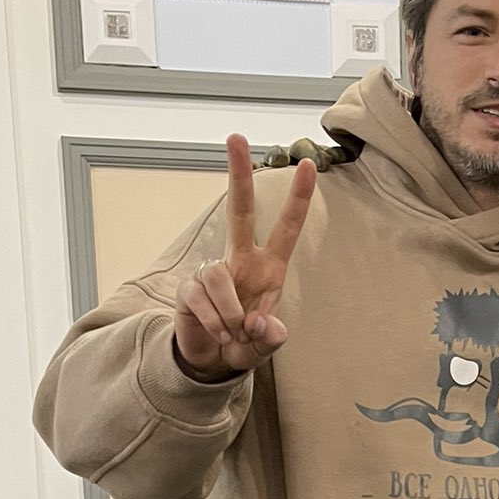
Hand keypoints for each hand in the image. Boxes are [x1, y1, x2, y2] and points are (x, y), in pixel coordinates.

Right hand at [173, 133, 315, 382]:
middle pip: (238, 210)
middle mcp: (240, 260)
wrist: (212, 361)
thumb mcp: (265, 346)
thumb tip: (262, 323)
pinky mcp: (189, 287)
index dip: (298, 199)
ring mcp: (211, 270)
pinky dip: (216, 324)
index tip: (308, 165)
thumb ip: (271, 338)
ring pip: (220, 277)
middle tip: (235, 136)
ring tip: (234, 334)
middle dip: (237, 173)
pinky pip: (203, 300)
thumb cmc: (245, 343)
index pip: (286, 228)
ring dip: (231, 316)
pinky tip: (218, 334)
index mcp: (268, 267)